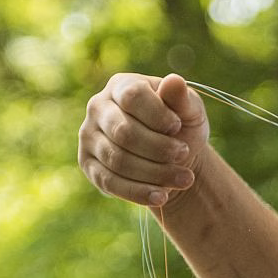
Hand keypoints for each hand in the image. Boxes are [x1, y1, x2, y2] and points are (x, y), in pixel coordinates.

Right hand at [79, 73, 209, 208]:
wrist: (171, 159)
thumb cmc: (179, 127)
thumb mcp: (188, 111)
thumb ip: (182, 98)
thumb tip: (174, 81)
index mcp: (121, 86)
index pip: (132, 96)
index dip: (157, 114)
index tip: (178, 127)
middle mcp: (98, 108)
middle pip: (124, 132)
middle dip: (159, 148)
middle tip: (185, 155)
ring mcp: (89, 137)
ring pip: (118, 160)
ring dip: (155, 173)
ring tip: (185, 179)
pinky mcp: (88, 165)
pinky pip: (110, 182)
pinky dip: (138, 192)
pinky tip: (163, 196)